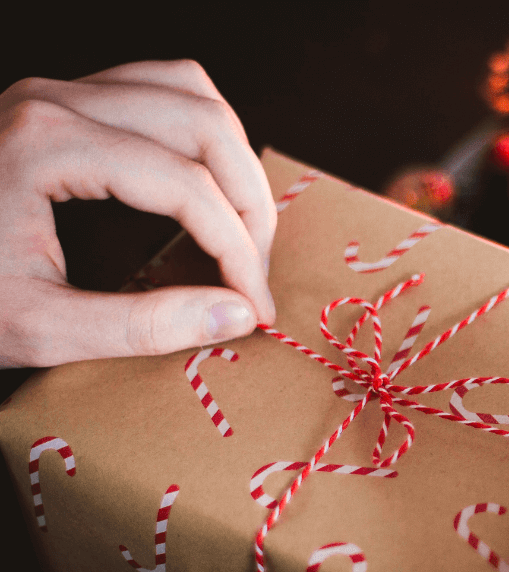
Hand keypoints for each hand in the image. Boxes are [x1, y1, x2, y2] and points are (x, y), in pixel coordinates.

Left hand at [0, 60, 276, 367]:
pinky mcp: (64, 102)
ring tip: (242, 229)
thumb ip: (141, 325)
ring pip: (191, 93)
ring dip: (232, 160)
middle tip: (253, 273)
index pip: (186, 186)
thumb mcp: (37, 326)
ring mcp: (60, 92)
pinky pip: (163, 90)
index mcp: (48, 145)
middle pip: (204, 124)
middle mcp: (58, 100)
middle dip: (248, 204)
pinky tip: (206, 188)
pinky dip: (202, 136)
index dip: (237, 251)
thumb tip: (235, 314)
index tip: (253, 309)